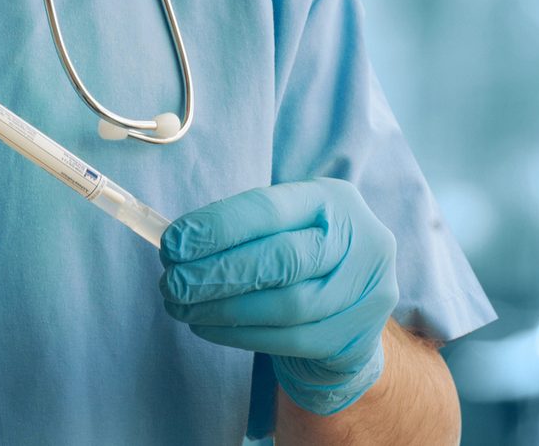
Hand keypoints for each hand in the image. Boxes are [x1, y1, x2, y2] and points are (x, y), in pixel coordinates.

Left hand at [160, 178, 398, 414]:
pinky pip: (288, 340)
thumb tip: (177, 242)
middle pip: (283, 259)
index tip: (173, 243)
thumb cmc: (302, 253)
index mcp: (333, 199)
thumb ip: (240, 227)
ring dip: (223, 309)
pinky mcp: (355, 335)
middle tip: (172, 283)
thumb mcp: (285, 223)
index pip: (271, 209)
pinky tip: (206, 327)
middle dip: (218, 272)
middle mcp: (361, 240)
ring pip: (287, 305)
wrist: (352, 306)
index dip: (219, 227)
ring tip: (182, 307)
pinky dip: (239, 334)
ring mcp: (366, 291)